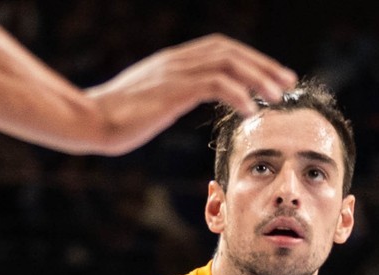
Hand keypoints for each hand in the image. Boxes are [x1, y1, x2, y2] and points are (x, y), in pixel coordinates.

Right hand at [83, 35, 295, 155]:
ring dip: (257, 78)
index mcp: (174, 61)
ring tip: (277, 96)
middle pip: (230, 51)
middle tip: (287, 82)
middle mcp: (177, 60)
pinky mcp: (173, 90)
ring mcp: (175, 72)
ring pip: (227, 64)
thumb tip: (177, 100)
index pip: (220, 50)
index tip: (271, 77)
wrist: (91, 120)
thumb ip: (168, 94)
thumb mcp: (148, 101)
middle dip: (262, 65)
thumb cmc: (115, 118)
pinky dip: (237, 93)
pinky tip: (250, 109)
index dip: (250, 60)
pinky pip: (213, 84)